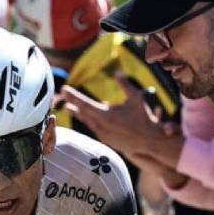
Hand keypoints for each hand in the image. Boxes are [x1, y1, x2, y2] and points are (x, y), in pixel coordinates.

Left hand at [57, 75, 175, 159]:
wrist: (150, 142)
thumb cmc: (145, 118)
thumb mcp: (136, 98)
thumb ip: (125, 85)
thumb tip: (116, 73)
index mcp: (106, 115)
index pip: (85, 104)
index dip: (74, 96)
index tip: (64, 89)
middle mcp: (102, 127)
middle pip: (82, 113)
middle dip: (73, 103)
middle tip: (63, 95)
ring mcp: (103, 135)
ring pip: (88, 122)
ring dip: (79, 113)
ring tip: (69, 107)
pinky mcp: (107, 141)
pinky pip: (95, 128)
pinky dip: (90, 121)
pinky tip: (87, 116)